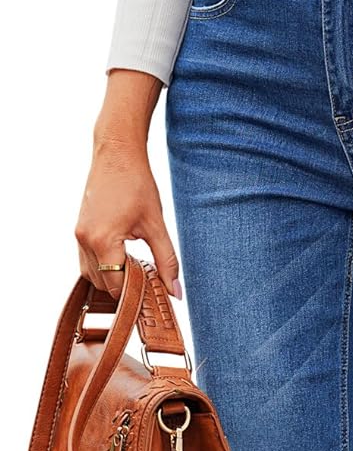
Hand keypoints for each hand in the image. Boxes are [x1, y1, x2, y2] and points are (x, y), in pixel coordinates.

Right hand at [76, 69, 180, 301]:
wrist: (116, 153)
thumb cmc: (137, 184)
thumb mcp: (157, 226)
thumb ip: (167, 262)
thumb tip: (176, 293)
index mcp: (103, 240)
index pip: (117, 286)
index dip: (136, 295)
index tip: (154, 297)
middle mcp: (85, 240)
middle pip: (104, 285)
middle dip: (125, 289)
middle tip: (150, 285)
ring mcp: (78, 236)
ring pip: (93, 276)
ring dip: (114, 279)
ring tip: (138, 271)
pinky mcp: (79, 231)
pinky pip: (88, 262)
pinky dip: (104, 268)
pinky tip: (124, 261)